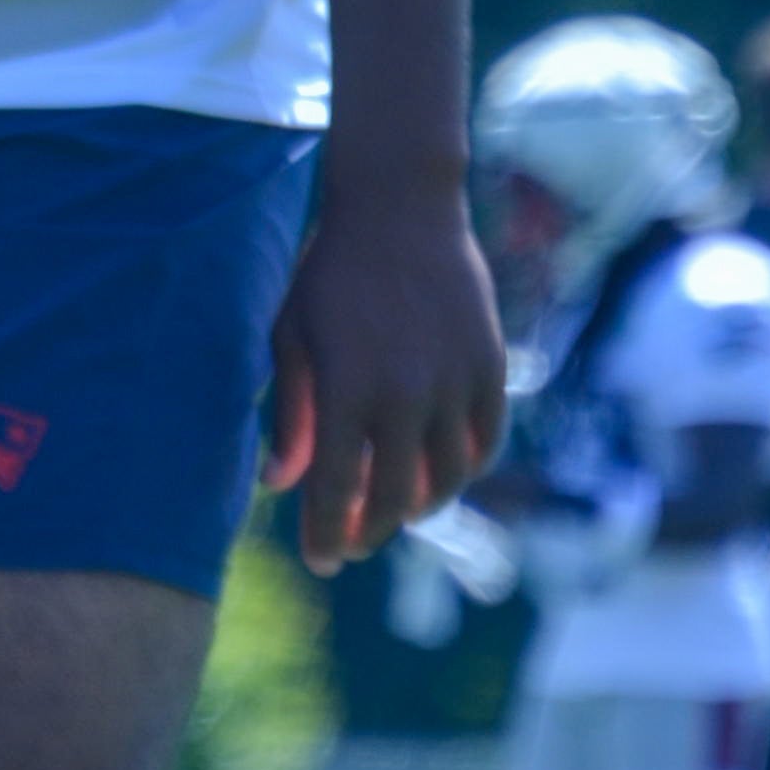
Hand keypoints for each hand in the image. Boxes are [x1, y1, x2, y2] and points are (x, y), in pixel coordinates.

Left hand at [262, 161, 504, 575]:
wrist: (398, 207)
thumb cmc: (328, 271)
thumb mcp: (292, 334)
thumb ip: (289, 412)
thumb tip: (279, 484)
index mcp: (346, 389)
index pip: (335, 491)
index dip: (325, 535)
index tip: (319, 561)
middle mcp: (405, 395)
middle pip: (395, 499)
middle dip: (370, 531)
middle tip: (352, 542)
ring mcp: (454, 383)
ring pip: (447, 479)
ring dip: (418, 505)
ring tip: (392, 508)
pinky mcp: (490, 367)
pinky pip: (483, 441)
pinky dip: (462, 467)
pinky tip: (438, 471)